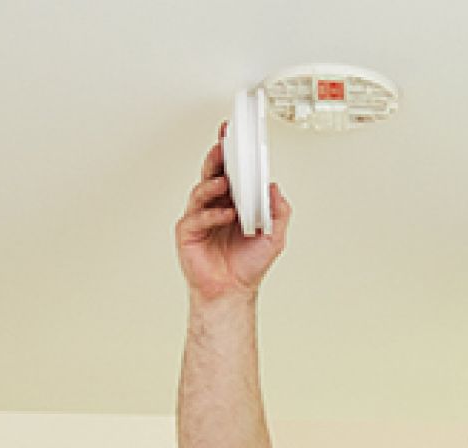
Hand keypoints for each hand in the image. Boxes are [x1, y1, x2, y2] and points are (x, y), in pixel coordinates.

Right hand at [175, 123, 291, 301]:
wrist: (233, 291)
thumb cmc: (248, 265)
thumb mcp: (275, 237)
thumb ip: (278, 212)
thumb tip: (274, 187)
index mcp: (235, 203)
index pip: (232, 173)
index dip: (233, 155)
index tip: (235, 136)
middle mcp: (216, 206)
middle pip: (213, 174)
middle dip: (217, 158)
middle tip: (223, 146)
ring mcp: (200, 217)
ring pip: (202, 191)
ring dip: (214, 185)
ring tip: (225, 182)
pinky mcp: (189, 232)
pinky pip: (198, 217)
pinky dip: (212, 214)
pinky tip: (226, 214)